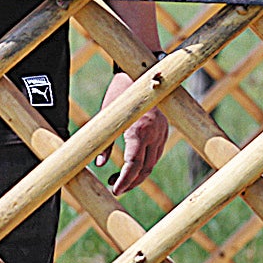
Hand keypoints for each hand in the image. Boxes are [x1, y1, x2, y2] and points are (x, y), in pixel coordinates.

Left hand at [95, 73, 167, 194]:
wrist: (141, 72)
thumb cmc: (120, 93)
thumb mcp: (106, 117)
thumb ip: (103, 142)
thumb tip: (99, 164)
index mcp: (139, 131)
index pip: (133, 165)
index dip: (124, 181)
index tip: (115, 190)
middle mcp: (154, 133)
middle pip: (146, 168)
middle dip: (132, 182)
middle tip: (117, 189)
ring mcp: (162, 131)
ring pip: (153, 162)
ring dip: (139, 174)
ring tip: (122, 179)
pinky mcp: (164, 128)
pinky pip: (157, 153)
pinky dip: (146, 163)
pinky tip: (133, 164)